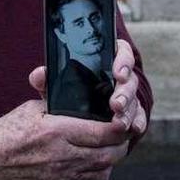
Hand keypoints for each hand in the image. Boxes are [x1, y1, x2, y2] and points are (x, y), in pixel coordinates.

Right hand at [0, 100, 127, 179]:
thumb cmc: (8, 133)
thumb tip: (82, 95)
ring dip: (111, 157)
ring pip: (104, 170)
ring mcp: (63, 176)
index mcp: (56, 132)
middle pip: (110, 154)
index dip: (120, 126)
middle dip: (120, 142)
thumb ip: (58, 103)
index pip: (103, 132)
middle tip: (119, 131)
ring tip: (108, 145)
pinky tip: (93, 161)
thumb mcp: (32, 109)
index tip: (122, 118)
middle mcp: (63, 157)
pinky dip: (98, 172)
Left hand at [28, 39, 146, 136]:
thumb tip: (39, 75)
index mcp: (106, 59)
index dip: (123, 60)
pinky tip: (134, 128)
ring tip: (119, 121)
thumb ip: (46, 78)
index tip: (118, 72)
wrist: (72, 112)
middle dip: (124, 92)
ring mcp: (128, 94)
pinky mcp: (132, 111)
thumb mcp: (55, 84)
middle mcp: (120, 75)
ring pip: (135, 99)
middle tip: (115, 104)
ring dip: (129, 110)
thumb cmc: (66, 90)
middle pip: (129, 79)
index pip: (121, 51)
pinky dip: (138, 121)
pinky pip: (139, 115)